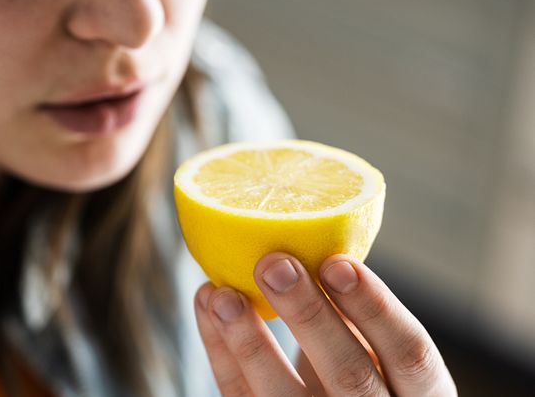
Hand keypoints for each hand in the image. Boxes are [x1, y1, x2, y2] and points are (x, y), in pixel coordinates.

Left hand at [194, 253, 456, 395]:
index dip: (376, 308)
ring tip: (221, 292)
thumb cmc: (364, 377)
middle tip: (274, 264)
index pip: (410, 354)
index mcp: (420, 394)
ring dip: (248, 340)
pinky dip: (220, 352)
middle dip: (308, 316)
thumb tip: (317, 247)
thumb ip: (360, 320)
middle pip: (349, 375)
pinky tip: (208, 306)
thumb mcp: (379, 356)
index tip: (336, 261)